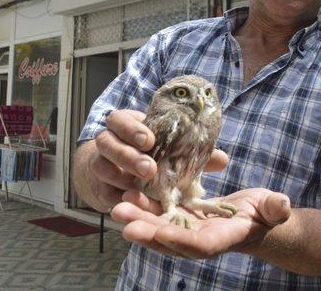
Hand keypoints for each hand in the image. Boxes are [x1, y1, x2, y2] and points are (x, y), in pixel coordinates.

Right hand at [74, 109, 229, 212]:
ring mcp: (100, 164)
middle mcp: (109, 142)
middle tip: (149, 168)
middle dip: (127, 154)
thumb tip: (221, 159)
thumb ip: (190, 153)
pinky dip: (115, 196)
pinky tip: (130, 201)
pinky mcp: (98, 188)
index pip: (120, 119)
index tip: (149, 140)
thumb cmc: (149, 156)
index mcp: (125, 126)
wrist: (116, 175)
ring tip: (139, 187)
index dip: (132, 128)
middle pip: (107, 141)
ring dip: (119, 175)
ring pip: (100, 165)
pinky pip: (102, 191)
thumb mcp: (168, 150)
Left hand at [111, 187, 290, 258]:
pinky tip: (126, 194)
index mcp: (224, 238)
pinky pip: (159, 216)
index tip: (163, 233)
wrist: (256, 219)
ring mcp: (189, 231)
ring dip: (138, 220)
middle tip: (125, 223)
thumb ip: (277, 209)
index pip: (201, 245)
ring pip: (159, 229)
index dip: (182, 241)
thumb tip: (282, 205)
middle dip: (148, 233)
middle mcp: (201, 240)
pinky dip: (143, 208)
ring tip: (117, 207)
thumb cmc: (268, 213)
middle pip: (171, 241)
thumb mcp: (274, 209)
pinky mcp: (182, 219)